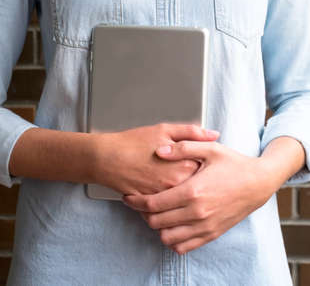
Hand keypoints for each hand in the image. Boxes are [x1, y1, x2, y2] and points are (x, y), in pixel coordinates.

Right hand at [91, 123, 218, 195]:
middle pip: (197, 185)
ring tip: (168, 175)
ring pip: (182, 197)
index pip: (207, 170)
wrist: (106, 158)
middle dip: (195, 178)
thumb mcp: (164, 130)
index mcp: (184, 165)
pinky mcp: (152, 204)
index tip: (199, 158)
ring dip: (181, 189)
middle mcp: (176, 185)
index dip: (205, 163)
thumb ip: (192, 132)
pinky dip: (167, 197)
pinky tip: (160, 185)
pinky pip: (166, 205)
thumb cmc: (134, 142)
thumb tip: (214, 134)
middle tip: (181, 166)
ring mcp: (164, 197)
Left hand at [123, 140, 274, 253]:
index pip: (153, 203)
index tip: (129, 196)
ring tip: (156, 213)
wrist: (258, 183)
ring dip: (157, 227)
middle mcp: (197, 212)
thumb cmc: (234, 164)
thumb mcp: (209, 149)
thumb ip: (182, 148)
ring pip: (167, 238)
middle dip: (142, 213)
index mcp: (192, 191)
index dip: (136, 201)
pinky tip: (172, 225)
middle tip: (140, 202)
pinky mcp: (212, 234)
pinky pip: (184, 246)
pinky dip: (173, 240)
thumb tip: (159, 151)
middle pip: (156, 222)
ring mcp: (205, 226)